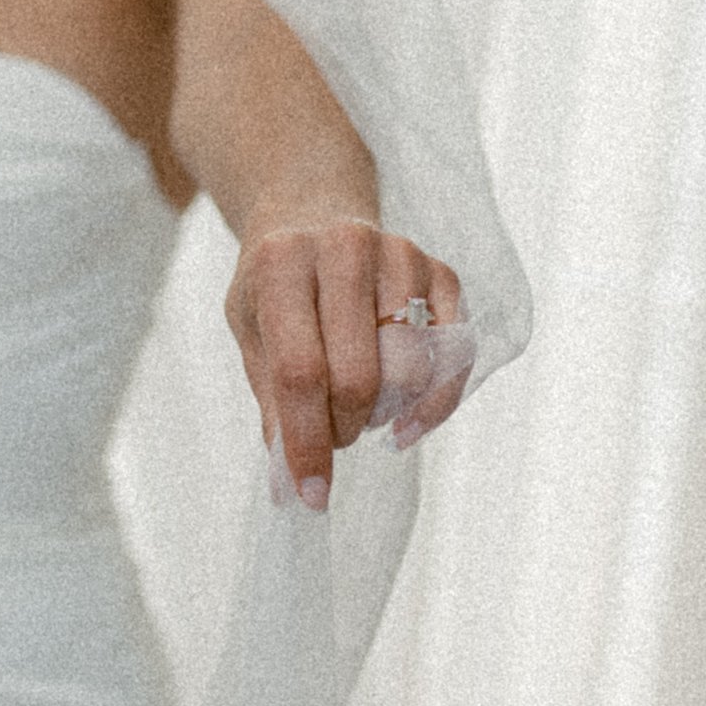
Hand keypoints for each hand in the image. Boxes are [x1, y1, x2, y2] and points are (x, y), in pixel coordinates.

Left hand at [226, 220, 468, 506]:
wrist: (313, 211)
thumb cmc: (277, 284)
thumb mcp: (250, 329)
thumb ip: (271, 399)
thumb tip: (288, 484)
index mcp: (282, 263)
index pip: (301, 371)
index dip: (307, 443)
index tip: (311, 495)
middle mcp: (345, 249)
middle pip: (359, 377)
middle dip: (344, 429)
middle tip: (332, 435)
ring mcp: (400, 255)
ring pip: (410, 370)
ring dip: (384, 413)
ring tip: (358, 408)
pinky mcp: (440, 270)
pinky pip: (455, 355)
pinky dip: (434, 403)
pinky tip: (404, 419)